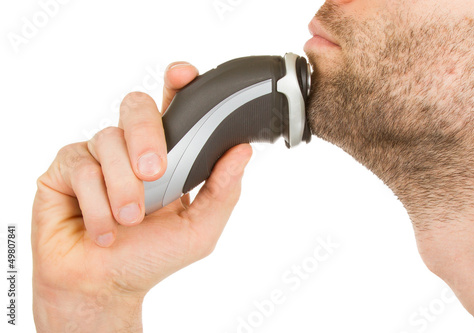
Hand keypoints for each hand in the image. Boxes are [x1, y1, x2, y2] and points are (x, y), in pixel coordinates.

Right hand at [31, 62, 252, 331]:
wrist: (103, 286)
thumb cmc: (151, 257)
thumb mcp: (199, 229)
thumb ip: (222, 191)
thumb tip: (242, 151)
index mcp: (166, 155)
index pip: (172, 107)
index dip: (178, 84)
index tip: (184, 75)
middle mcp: (130, 148)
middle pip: (137, 106)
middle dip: (147, 136)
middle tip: (155, 174)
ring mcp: (97, 155)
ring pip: (109, 140)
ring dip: (123, 187)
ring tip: (129, 221)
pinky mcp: (65, 168)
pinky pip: (81, 165)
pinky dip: (96, 202)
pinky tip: (102, 229)